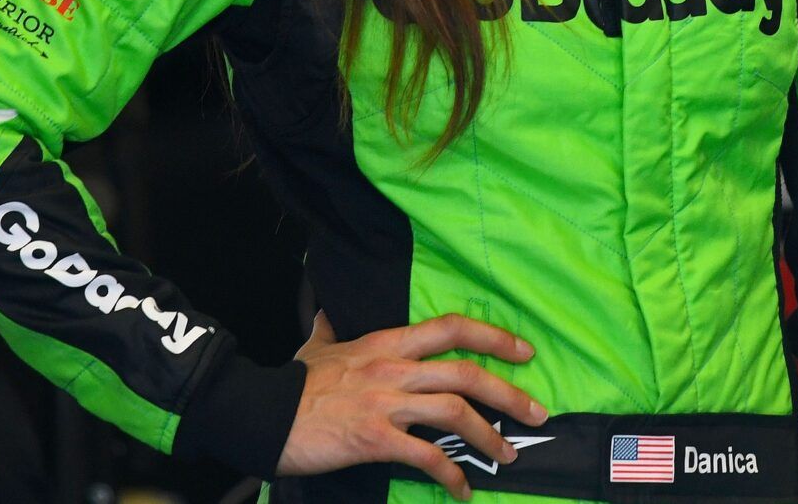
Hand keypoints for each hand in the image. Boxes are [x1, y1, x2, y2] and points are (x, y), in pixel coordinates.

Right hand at [278, 311, 548, 498]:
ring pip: (456, 413)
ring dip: (490, 436)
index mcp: (388, 342)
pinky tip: (463, 490)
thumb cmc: (293, 383)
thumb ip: (333, 329)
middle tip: (536, 411)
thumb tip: (332, 312)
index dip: (494, 335)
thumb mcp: (318, 346)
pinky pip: (426, 457)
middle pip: (466, 373)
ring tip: (508, 456)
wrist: (261, 414)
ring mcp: (386, 403)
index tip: (524, 351)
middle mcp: (394, 368)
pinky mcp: (375, 439)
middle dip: (508, 392)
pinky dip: (451, 475)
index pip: (452, 328)